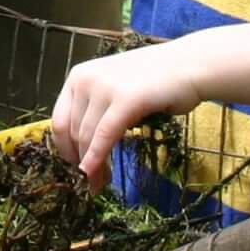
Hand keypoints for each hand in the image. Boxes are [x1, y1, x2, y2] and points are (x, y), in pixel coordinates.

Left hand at [50, 39, 205, 189]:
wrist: (190, 65)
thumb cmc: (156, 82)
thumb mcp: (115, 91)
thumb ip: (95, 111)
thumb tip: (81, 150)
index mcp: (78, 76)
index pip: (58, 121)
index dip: (64, 150)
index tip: (73, 170)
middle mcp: (84, 78)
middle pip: (71, 132)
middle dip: (77, 163)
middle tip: (90, 184)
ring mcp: (104, 86)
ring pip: (87, 137)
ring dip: (91, 167)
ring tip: (99, 184)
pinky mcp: (126, 99)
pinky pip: (105, 135)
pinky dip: (97, 158)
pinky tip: (95, 175)